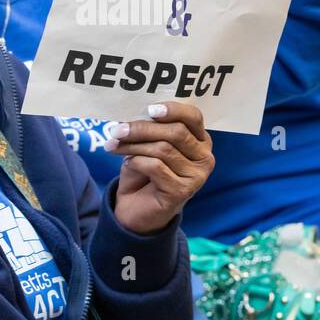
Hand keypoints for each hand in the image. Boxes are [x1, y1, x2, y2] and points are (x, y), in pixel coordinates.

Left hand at [108, 102, 213, 234]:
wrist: (137, 210)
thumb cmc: (144, 172)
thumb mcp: (148, 145)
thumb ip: (151, 128)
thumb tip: (137, 112)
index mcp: (200, 140)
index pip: (193, 117)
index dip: (173, 110)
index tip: (150, 109)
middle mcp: (205, 158)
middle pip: (176, 132)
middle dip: (142, 129)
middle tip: (118, 130)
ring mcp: (197, 176)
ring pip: (163, 149)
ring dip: (134, 145)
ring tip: (114, 146)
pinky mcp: (183, 191)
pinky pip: (156, 167)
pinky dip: (136, 162)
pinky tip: (128, 163)